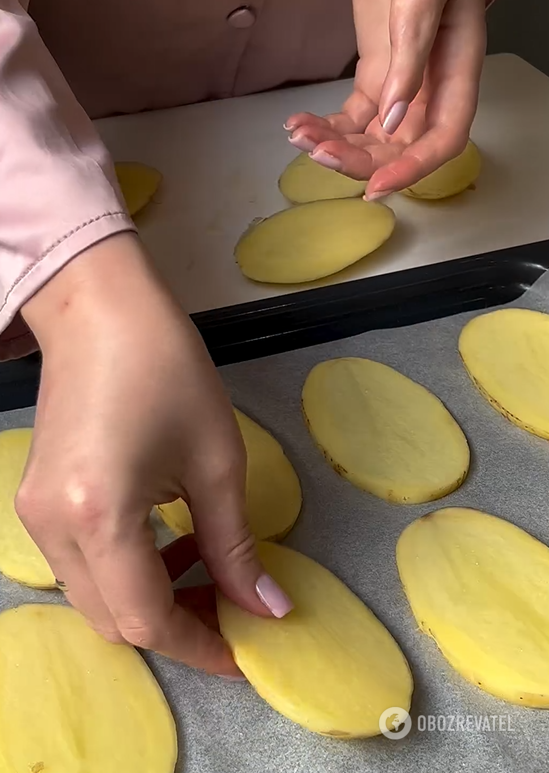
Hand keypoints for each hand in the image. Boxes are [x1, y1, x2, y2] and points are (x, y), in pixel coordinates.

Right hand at [17, 233, 292, 675]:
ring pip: (95, 598)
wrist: (99, 311)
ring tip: (204, 571)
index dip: (200, 647)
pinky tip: (166, 544)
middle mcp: (52, 529)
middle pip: (114, 620)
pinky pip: (82, 566)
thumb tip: (267, 607)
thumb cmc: (167, 369)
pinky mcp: (36, 503)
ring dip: (151, 601)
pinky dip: (126, 573)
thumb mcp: (216, 460)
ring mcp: (35, 517)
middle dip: (177, 627)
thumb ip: (235, 545)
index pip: (146, 619)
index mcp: (99, 516)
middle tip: (231, 608)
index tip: (246, 654)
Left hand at [285, 0, 486, 197]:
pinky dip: (325, 126)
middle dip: (359, 159)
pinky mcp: (375, 81)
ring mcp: (402, 89)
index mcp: (456, 74)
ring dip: (335, 145)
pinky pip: (352, 118)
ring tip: (301, 135)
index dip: (412, 169)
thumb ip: (411, 59)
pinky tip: (301, 124)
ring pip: (371, 139)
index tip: (377, 184)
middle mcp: (431, 92)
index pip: (443, 140)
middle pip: (399, 148)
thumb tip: (392, 118)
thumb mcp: (422, 4)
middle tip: (322, 154)